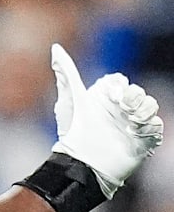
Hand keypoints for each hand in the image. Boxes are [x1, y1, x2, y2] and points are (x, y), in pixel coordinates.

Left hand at [50, 43, 163, 197]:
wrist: (84, 163)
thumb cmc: (73, 133)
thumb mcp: (69, 101)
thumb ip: (66, 73)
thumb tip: (55, 48)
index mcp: (101, 98)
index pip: (117, 81)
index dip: (116, 85)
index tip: (111, 93)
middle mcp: (117, 109)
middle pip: (135, 91)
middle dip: (132, 96)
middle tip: (124, 106)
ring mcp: (131, 123)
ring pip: (149, 105)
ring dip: (143, 109)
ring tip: (132, 120)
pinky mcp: (142, 138)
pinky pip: (156, 125)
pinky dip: (150, 126)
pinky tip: (137, 131)